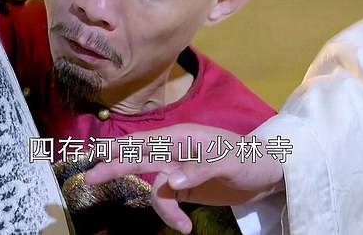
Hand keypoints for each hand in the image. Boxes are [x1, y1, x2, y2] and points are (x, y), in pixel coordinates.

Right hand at [84, 124, 284, 233]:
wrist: (270, 174)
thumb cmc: (252, 159)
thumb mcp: (229, 162)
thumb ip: (199, 170)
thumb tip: (171, 181)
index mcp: (182, 137)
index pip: (143, 142)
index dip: (118, 148)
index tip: (95, 155)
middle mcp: (175, 151)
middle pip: (138, 158)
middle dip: (115, 167)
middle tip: (91, 179)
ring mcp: (179, 170)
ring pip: (153, 186)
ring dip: (160, 208)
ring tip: (181, 225)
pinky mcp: (185, 188)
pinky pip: (167, 201)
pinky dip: (171, 215)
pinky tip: (186, 226)